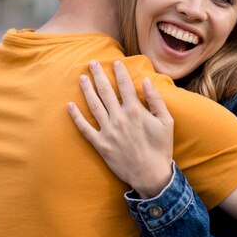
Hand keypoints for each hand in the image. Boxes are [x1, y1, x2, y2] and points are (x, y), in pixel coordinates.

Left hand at [68, 60, 173, 198]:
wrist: (151, 175)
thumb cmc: (161, 148)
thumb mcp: (167, 122)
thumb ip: (156, 100)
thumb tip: (147, 81)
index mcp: (135, 111)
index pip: (125, 85)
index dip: (119, 72)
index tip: (115, 62)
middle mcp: (119, 118)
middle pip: (106, 91)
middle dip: (98, 75)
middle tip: (92, 63)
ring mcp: (108, 131)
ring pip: (93, 105)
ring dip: (86, 90)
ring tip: (81, 78)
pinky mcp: (101, 144)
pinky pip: (85, 128)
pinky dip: (76, 117)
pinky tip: (70, 106)